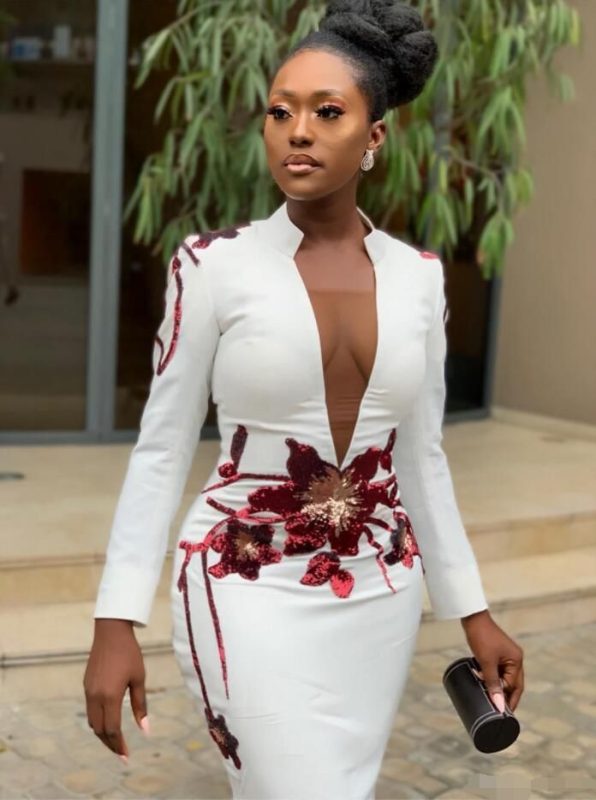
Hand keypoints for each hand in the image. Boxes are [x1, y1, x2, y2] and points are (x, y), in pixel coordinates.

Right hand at [83, 619, 149, 760]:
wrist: (111, 632)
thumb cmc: (130, 654)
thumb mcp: (139, 679)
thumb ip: (140, 706)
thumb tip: (145, 730)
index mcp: (110, 696)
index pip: (112, 729)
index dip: (119, 745)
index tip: (126, 756)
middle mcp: (95, 696)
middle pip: (99, 730)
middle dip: (110, 744)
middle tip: (122, 753)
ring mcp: (88, 691)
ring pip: (92, 722)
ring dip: (103, 733)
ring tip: (116, 740)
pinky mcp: (86, 685)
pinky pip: (90, 710)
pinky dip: (98, 721)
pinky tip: (108, 721)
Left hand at [460, 610, 524, 712]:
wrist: (472, 618)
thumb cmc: (481, 637)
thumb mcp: (486, 663)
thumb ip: (492, 684)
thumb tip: (498, 705)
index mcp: (517, 660)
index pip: (515, 686)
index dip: (507, 699)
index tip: (501, 712)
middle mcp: (514, 658)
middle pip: (512, 683)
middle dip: (504, 696)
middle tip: (496, 710)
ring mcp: (506, 655)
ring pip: (503, 677)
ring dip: (496, 686)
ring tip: (489, 698)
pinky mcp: (496, 653)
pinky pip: (496, 670)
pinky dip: (491, 677)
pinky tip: (484, 683)